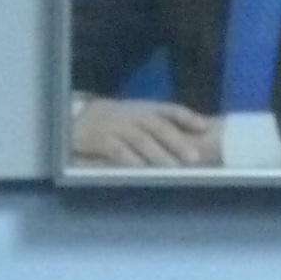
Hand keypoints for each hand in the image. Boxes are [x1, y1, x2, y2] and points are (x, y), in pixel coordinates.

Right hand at [69, 96, 219, 167]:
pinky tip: (143, 171)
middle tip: (194, 158)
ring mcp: (117, 127)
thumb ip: (157, 123)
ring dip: (160, 155)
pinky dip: (132, 161)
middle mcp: (133, 115)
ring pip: (143, 140)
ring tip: (174, 169)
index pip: (170, 109)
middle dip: (178, 142)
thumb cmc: (112, 122)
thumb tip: (190, 134)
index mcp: (144, 108)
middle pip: (159, 127)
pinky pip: (120, 151)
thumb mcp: (135, 115)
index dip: (187, 117)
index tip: (205, 127)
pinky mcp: (101, 140)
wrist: (76, 120)